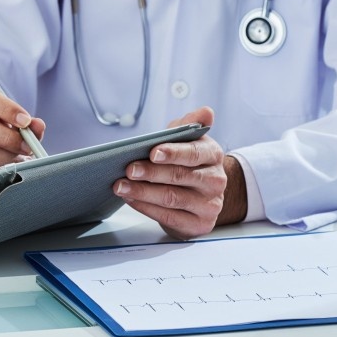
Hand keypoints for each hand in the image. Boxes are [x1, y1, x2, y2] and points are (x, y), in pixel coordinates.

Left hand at [113, 107, 229, 239]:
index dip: (173, 153)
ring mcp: (210, 205)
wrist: (201, 194)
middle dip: (151, 173)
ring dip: (143, 192)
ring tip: (121, 186)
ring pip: (172, 198)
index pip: (194, 153)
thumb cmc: (187, 162)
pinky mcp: (200, 225)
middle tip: (129, 169)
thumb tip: (205, 112)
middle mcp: (216, 181)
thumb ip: (190, 124)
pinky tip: (131, 200)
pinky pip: (170, 217)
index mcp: (213, 155)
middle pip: (180, 176)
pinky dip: (147, 208)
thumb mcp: (187, 140)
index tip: (152, 152)